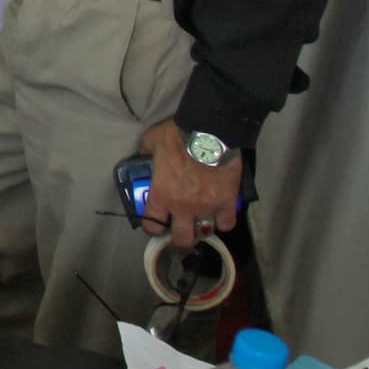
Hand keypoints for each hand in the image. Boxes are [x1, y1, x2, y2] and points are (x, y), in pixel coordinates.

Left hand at [137, 119, 243, 248]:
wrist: (210, 130)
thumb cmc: (178, 135)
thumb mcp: (153, 140)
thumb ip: (145, 151)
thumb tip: (141, 154)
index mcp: (162, 194)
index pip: (152, 226)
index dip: (153, 228)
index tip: (157, 224)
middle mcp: (183, 207)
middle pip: (182, 238)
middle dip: (181, 236)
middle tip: (182, 227)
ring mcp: (206, 206)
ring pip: (205, 232)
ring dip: (203, 227)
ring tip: (203, 221)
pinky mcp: (227, 201)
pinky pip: (227, 222)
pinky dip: (224, 220)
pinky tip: (222, 213)